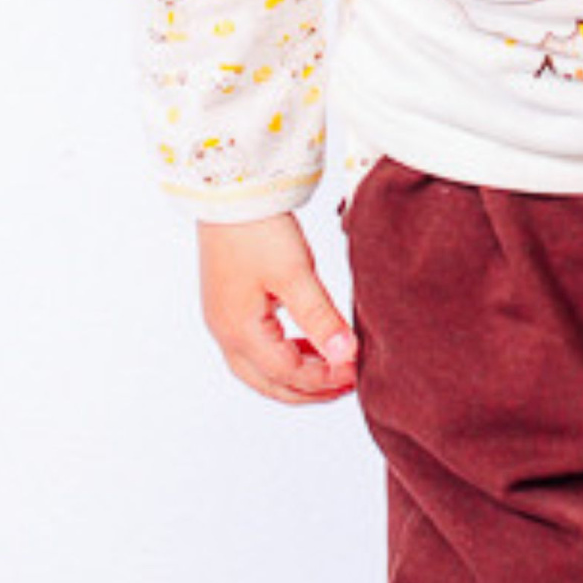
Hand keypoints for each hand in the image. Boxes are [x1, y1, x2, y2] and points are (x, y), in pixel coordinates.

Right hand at [197, 213, 358, 405]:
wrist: (228, 192)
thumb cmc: (259, 230)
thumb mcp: (296, 274)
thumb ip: (321, 319)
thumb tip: (347, 357)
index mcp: (240, 331)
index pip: (290, 374)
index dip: (327, 378)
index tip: (360, 371)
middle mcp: (224, 334)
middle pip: (270, 384)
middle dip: (311, 390)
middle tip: (350, 385)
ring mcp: (222, 322)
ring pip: (260, 371)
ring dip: (297, 377)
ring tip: (334, 371)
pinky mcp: (227, 307)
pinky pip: (255, 350)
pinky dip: (284, 357)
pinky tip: (308, 346)